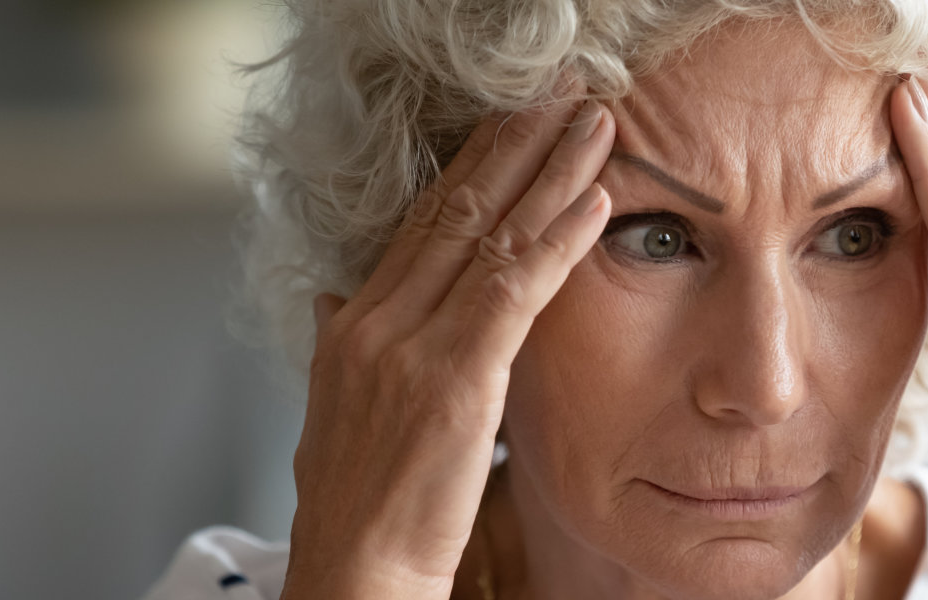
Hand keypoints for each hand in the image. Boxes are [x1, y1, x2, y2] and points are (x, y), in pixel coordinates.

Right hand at [279, 97, 614, 599]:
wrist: (355, 570)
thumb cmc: (358, 505)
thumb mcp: (332, 411)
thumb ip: (337, 346)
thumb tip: (332, 298)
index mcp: (351, 325)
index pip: (420, 224)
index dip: (472, 169)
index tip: (513, 125)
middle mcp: (374, 322)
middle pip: (454, 209)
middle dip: (515, 146)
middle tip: (564, 99)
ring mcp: (410, 346)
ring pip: (489, 236)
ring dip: (551, 174)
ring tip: (596, 127)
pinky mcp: (454, 379)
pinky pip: (514, 290)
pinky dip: (558, 240)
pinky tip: (595, 202)